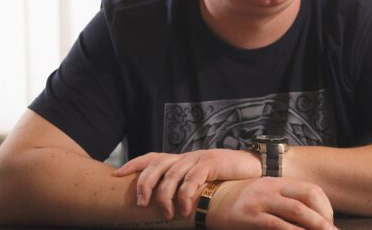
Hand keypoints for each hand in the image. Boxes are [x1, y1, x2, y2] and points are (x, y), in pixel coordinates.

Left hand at [112, 150, 260, 218]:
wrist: (255, 167)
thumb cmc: (229, 178)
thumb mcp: (203, 181)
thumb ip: (186, 186)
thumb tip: (168, 205)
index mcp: (182, 159)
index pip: (152, 158)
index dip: (133, 165)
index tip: (116, 175)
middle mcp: (187, 156)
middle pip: (157, 165)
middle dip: (144, 185)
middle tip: (141, 204)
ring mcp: (198, 158)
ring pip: (172, 175)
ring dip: (166, 197)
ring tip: (167, 215)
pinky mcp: (211, 163)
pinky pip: (192, 179)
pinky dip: (185, 196)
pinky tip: (184, 209)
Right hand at [208, 178, 336, 229]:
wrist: (209, 199)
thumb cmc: (240, 201)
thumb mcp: (263, 194)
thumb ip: (283, 201)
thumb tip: (307, 217)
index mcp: (278, 182)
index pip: (311, 190)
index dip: (325, 207)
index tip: (330, 222)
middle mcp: (272, 188)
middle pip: (307, 199)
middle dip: (325, 219)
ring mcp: (261, 201)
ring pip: (296, 211)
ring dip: (315, 226)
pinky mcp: (250, 216)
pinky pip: (276, 225)